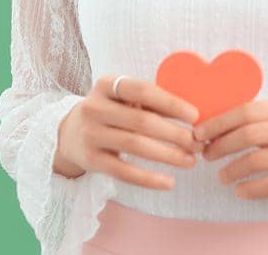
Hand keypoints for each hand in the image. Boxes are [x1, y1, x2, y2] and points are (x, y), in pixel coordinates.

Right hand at [54, 75, 203, 190]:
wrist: (69, 134)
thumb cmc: (110, 112)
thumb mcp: (123, 100)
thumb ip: (151, 103)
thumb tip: (193, 117)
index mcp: (107, 85)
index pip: (142, 90)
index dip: (171, 103)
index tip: (195, 116)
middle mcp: (94, 107)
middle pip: (142, 121)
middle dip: (175, 133)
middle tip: (198, 144)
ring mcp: (90, 134)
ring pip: (135, 146)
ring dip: (168, 155)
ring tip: (190, 161)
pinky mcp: (90, 160)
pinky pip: (123, 171)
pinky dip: (149, 179)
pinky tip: (169, 182)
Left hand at [194, 95, 267, 198]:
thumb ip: (263, 120)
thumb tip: (216, 127)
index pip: (247, 110)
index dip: (219, 122)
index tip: (199, 133)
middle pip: (250, 133)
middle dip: (221, 145)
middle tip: (206, 156)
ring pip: (259, 160)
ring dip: (233, 170)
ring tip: (222, 177)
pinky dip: (252, 190)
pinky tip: (240, 191)